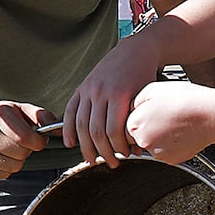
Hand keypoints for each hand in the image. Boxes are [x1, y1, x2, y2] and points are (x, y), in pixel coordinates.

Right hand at [0, 101, 54, 178]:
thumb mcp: (19, 109)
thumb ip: (41, 116)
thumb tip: (61, 129)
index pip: (26, 137)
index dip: (38, 142)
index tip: (38, 140)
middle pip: (21, 154)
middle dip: (27, 151)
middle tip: (21, 143)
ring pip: (14, 166)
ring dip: (18, 160)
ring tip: (10, 149)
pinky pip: (4, 175)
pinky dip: (7, 168)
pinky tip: (1, 156)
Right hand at [65, 35, 162, 166]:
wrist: (135, 51)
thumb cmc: (145, 76)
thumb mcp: (147, 97)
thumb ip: (139, 122)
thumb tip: (135, 151)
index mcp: (120, 95)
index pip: (113, 130)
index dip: (118, 147)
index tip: (124, 155)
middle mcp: (101, 92)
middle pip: (95, 131)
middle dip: (103, 152)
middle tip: (111, 163)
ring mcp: (89, 89)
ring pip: (81, 124)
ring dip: (85, 146)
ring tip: (91, 160)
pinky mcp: (82, 87)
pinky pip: (70, 111)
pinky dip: (67, 129)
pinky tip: (69, 143)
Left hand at [125, 80, 214, 164]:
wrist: (210, 115)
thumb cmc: (184, 99)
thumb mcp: (152, 90)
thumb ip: (135, 102)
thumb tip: (131, 110)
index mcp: (135, 125)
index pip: (126, 126)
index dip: (138, 118)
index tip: (149, 113)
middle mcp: (144, 142)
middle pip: (138, 137)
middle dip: (148, 129)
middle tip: (164, 117)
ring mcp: (158, 153)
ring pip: (152, 145)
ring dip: (159, 137)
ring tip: (175, 122)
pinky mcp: (172, 160)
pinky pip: (166, 152)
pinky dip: (171, 144)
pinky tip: (181, 132)